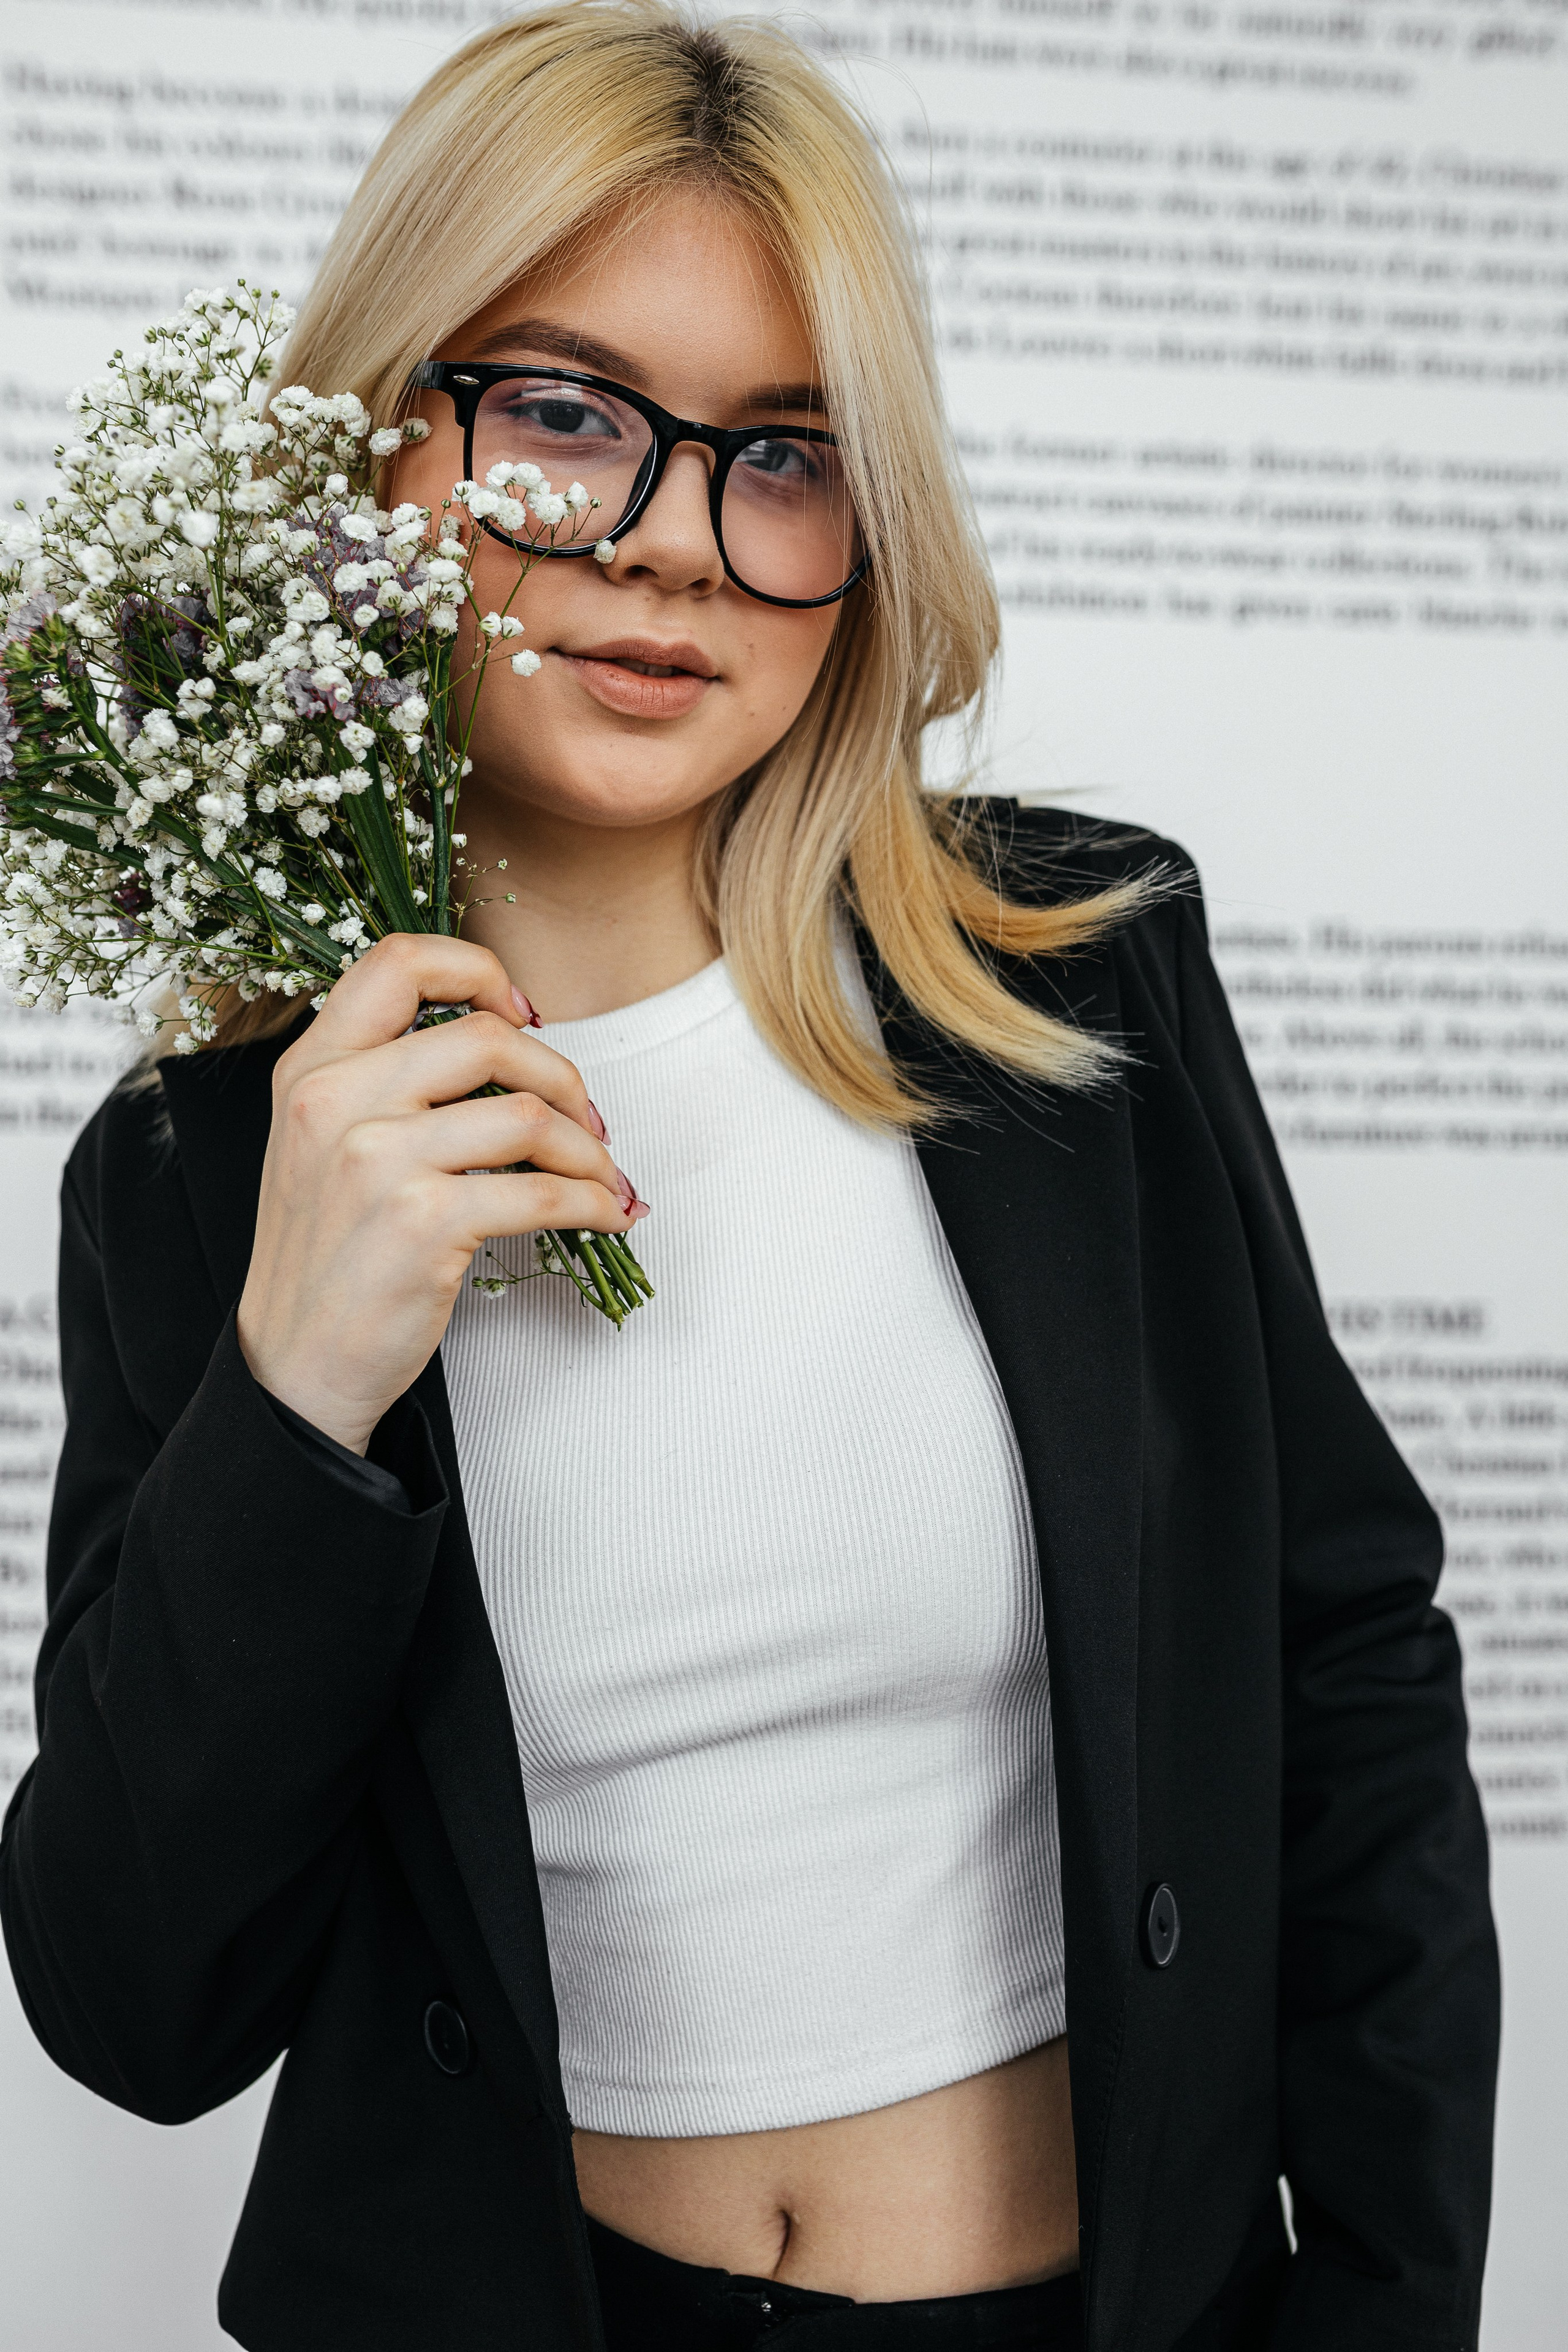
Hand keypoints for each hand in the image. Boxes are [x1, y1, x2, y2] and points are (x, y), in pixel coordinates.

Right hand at [236, 934, 645, 1452]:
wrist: (294, 1365)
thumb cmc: (327, 1253)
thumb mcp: (323, 1141)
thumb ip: (384, 1078)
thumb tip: (503, 1037)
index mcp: (311, 1066)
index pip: (399, 961)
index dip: (479, 971)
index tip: (524, 1016)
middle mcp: (335, 1100)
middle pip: (486, 1036)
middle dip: (562, 1077)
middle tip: (589, 1121)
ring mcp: (374, 1160)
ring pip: (527, 1115)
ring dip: (589, 1150)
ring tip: (604, 1178)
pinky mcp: (419, 1223)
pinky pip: (539, 1191)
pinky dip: (591, 1201)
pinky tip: (605, 1216)